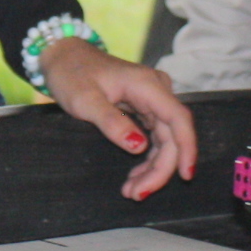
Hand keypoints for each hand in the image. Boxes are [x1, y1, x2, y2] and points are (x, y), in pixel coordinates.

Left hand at [37, 39, 198, 199]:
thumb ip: (112, 123)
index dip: (186, 148)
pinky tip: (135, 176)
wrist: (63, 57)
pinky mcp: (144, 108)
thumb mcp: (85, 100)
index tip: (185, 174)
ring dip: (152, 168)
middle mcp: (156, 91)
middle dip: (159, 169)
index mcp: (147, 85)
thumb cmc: (71, 73)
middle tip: (137, 194)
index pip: (178, 119)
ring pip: (164, 140)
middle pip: (171, 136)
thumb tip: (139, 147)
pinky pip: (154, 137)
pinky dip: (146, 159)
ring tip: (133, 191)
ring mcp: (151, 100)